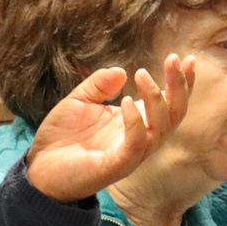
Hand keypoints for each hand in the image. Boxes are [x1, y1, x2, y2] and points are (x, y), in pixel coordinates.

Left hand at [24, 55, 194, 202]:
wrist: (39, 167)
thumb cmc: (62, 137)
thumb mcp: (79, 101)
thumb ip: (99, 85)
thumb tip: (122, 71)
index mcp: (135, 122)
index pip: (169, 103)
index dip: (182, 82)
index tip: (187, 58)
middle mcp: (140, 138)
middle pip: (175, 115)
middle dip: (179, 86)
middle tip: (173, 59)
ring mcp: (131, 154)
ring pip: (161, 129)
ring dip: (156, 99)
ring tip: (142, 74)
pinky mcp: (116, 166)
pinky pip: (136, 144)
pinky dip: (135, 122)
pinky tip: (126, 100)